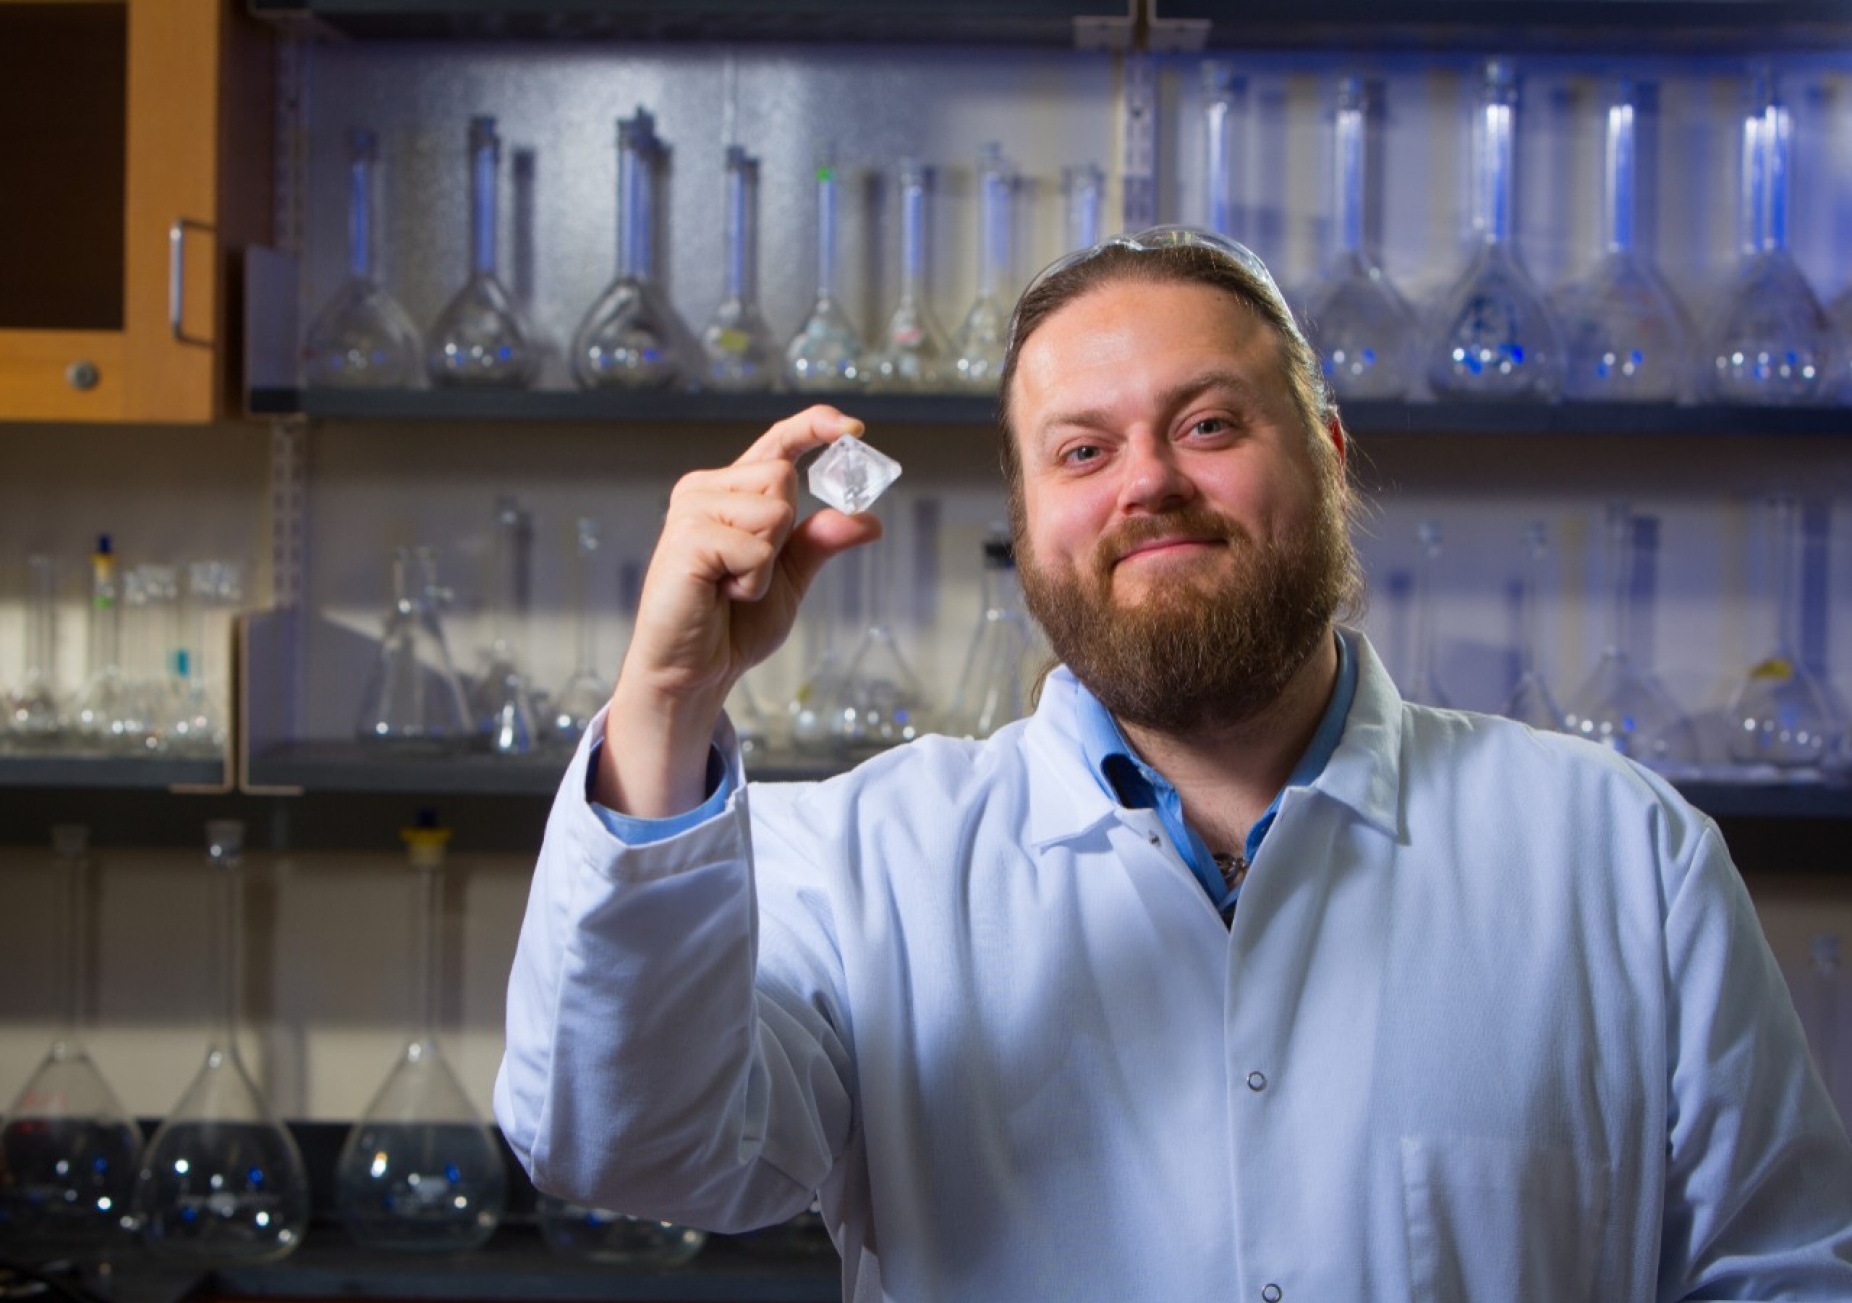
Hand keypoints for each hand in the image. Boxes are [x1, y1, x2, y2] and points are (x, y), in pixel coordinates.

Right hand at [598, 406, 883, 815]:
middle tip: (748, 572)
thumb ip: (820, 542)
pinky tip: (720, 595)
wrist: (694, 672)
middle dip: (783, 532)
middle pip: (782, 476)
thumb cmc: (732, 626)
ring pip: (773, 510)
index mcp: (731, 491)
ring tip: (731, 586)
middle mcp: (706, 490)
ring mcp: (691, 510)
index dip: (815, 426)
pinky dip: (752, 582)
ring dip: (767, 563)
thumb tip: (867, 519)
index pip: (777, 442)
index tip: (854, 428)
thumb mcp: (790, 578)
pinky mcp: (686, 538)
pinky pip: (754, 548)